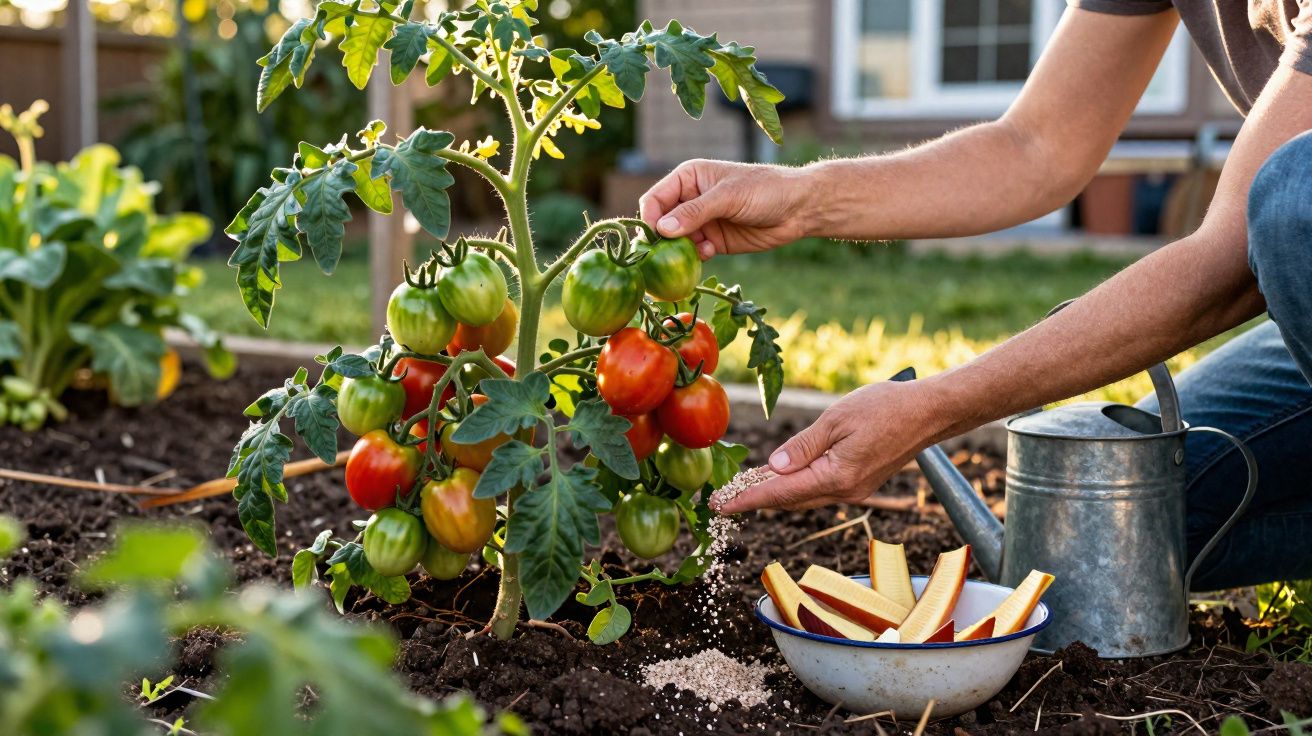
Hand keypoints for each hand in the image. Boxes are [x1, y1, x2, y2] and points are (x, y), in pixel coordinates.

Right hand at [638, 159, 812, 258]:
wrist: (798, 209)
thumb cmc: (764, 190)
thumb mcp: (727, 197)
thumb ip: (695, 212)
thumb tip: (662, 229)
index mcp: (688, 178)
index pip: (655, 199)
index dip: (649, 218)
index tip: (653, 237)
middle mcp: (690, 200)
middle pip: (661, 223)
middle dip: (662, 240)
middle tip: (664, 256)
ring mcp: (701, 222)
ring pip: (676, 242)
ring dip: (680, 251)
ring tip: (698, 250)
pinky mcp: (714, 241)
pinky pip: (693, 253)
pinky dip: (695, 258)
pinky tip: (710, 253)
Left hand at [715, 380, 945, 513]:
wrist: (929, 412)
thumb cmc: (886, 407)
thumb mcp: (836, 419)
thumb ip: (803, 446)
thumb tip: (773, 467)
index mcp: (835, 477)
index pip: (780, 492)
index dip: (746, 498)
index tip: (719, 504)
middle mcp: (844, 491)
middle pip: (788, 500)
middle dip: (754, 499)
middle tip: (722, 498)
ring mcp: (854, 490)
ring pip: (803, 496)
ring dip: (773, 493)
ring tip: (743, 488)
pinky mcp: (859, 482)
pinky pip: (818, 489)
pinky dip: (794, 486)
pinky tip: (779, 477)